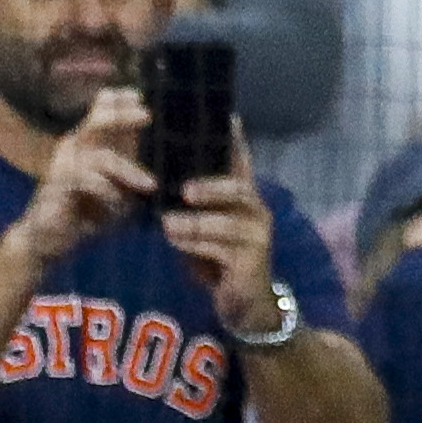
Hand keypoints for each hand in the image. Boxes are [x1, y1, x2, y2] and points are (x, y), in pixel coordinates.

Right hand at [16, 85, 155, 265]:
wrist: (48, 238)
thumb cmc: (84, 211)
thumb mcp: (114, 187)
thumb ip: (127, 167)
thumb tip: (150, 152)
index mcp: (86, 143)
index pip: (100, 111)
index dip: (118, 101)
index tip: (138, 96)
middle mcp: (74, 148)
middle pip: (98, 121)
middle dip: (123, 116)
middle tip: (147, 115)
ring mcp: (64, 165)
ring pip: (101, 157)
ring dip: (128, 171)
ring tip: (150, 185)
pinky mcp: (58, 186)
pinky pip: (89, 182)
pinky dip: (109, 193)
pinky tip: (121, 205)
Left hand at [164, 126, 281, 336]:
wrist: (245, 305)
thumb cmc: (219, 261)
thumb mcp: (205, 228)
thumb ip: (194, 206)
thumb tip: (163, 178)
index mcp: (245, 198)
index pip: (241, 163)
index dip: (235, 141)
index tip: (227, 117)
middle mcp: (257, 211)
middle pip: (238, 189)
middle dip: (210, 187)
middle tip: (183, 190)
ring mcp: (258, 237)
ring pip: (225, 222)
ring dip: (193, 222)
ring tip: (167, 222)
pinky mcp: (251, 261)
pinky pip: (219, 248)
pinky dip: (194, 244)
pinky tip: (174, 241)